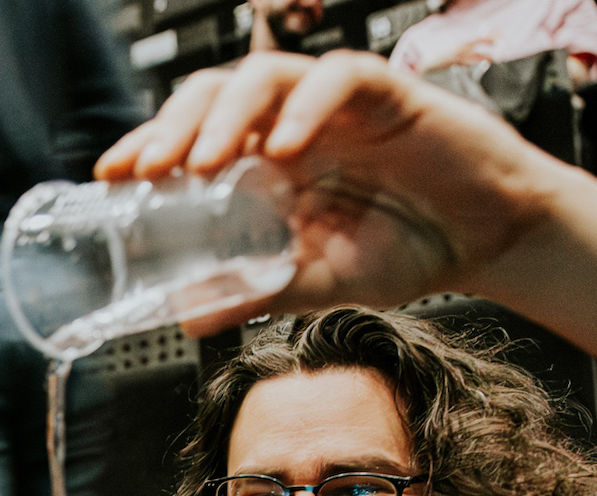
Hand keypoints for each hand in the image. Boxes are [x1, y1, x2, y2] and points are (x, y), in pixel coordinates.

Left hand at [95, 51, 567, 331]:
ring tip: (204, 162)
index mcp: (264, 161)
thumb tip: (189, 317)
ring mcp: (335, 105)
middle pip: (213, 96)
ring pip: (266, 77)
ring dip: (227, 115)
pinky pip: (339, 79)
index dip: (148, 146)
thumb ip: (260, 294)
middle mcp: (291, 123)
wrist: (486, 240)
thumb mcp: (319, 284)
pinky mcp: (387, 94)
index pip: (191, 136)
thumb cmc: (404, 250)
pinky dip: (307, 108)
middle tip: (146, 169)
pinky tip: (286, 146)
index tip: (110, 175)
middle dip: (173, 126)